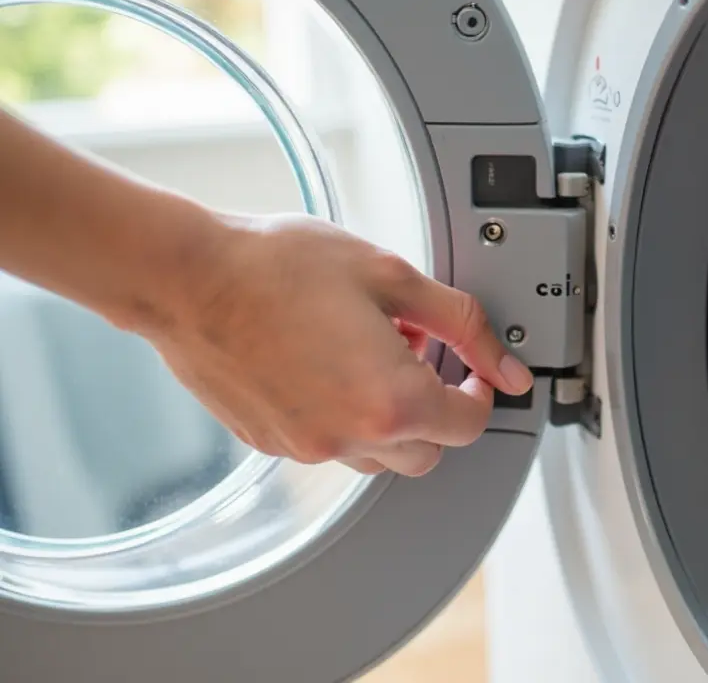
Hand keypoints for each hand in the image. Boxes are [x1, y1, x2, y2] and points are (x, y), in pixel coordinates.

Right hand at [142, 213, 533, 476]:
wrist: (185, 276)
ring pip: (378, 456)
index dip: (481, 390)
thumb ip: (462, 324)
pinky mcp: (271, 443)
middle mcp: (349, 437)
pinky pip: (329, 444)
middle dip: (435, 407)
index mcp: (390, 402)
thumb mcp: (392, 276)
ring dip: (389, 415)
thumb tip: (507, 364)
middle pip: (428, 451)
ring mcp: (306, 447)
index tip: (472, 368)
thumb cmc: (277, 266)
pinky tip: (325, 362)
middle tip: (415, 350)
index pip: (470, 424)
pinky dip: (342, 415)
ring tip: (364, 349)